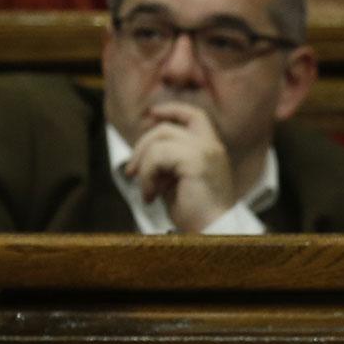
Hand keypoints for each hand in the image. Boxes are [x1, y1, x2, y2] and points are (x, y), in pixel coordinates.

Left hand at [124, 104, 239, 233]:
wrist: (212, 233)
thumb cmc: (196, 214)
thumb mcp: (179, 181)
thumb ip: (168, 162)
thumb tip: (143, 153)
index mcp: (212, 149)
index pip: (194, 116)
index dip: (172, 109)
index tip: (152, 114)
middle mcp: (211, 146)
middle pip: (166, 128)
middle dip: (142, 147)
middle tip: (131, 172)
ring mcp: (205, 151)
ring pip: (159, 140)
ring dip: (144, 166)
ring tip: (147, 192)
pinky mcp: (195, 160)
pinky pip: (158, 156)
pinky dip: (147, 176)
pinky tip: (151, 196)